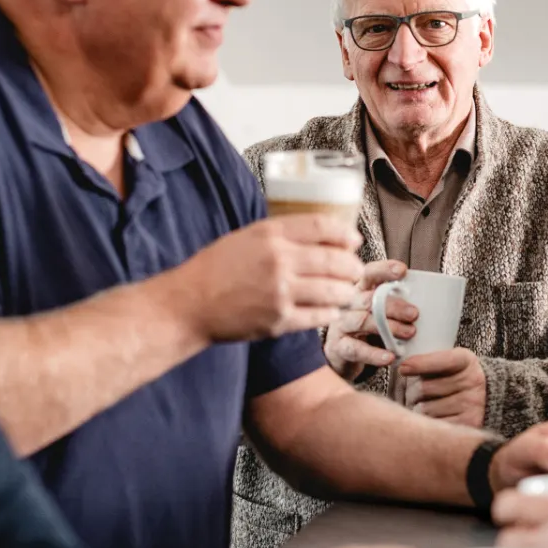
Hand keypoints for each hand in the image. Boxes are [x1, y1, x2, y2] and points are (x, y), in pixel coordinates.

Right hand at [173, 215, 363, 343]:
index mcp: (270, 234)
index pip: (322, 227)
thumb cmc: (216, 268)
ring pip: (333, 291)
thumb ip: (281, 234)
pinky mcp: (280, 320)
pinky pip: (319, 316)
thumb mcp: (246, 237)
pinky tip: (330, 310)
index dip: (345, 234)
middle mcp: (279, 260)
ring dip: (346, 292)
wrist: (191, 303)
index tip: (354, 240)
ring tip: (346, 291)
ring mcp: (281, 292)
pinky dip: (330, 313)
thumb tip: (321, 236)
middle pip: (335, 261)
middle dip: (353, 267)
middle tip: (356, 270)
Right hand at [325, 259, 413, 379]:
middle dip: (393, 305)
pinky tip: (390, 357)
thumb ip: (397, 305)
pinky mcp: (339, 347)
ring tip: (409, 333)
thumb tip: (432, 302)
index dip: (384, 270)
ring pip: (361, 321)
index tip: (403, 271)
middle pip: (368, 299)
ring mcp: (341, 325)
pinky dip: (374, 354)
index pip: (369, 273)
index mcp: (360, 290)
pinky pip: (356, 350)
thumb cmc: (368, 329)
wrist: (342, 356)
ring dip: (388, 327)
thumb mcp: (381, 312)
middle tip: (414, 314)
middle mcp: (347, 304)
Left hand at [400, 348, 486, 427]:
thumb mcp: (447, 363)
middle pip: (424, 388)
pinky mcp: (469, 424)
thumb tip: (402, 369)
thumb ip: (427, 362)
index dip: (420, 364)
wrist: (484, 398)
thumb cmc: (454, 379)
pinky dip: (425, 424)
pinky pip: (433, 426)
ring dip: (415, 409)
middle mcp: (472, 381)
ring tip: (423, 406)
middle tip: (412, 394)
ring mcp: (472, 405)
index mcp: (465, 361)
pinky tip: (430, 418)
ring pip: (425, 409)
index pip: (440, 361)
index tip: (403, 368)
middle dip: (410, 391)